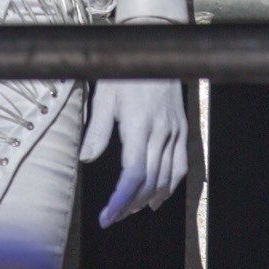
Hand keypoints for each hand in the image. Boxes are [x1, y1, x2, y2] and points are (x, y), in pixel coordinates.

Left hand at [79, 79, 186, 227]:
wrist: (156, 52)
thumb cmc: (125, 71)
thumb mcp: (105, 95)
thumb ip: (97, 129)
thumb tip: (86, 158)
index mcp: (140, 124)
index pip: (134, 173)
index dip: (120, 199)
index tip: (107, 216)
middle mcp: (161, 131)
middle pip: (150, 181)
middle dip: (130, 204)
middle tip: (113, 216)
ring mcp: (175, 131)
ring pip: (166, 177)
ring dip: (148, 198)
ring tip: (130, 210)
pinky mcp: (182, 129)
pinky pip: (180, 165)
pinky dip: (170, 185)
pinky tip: (157, 196)